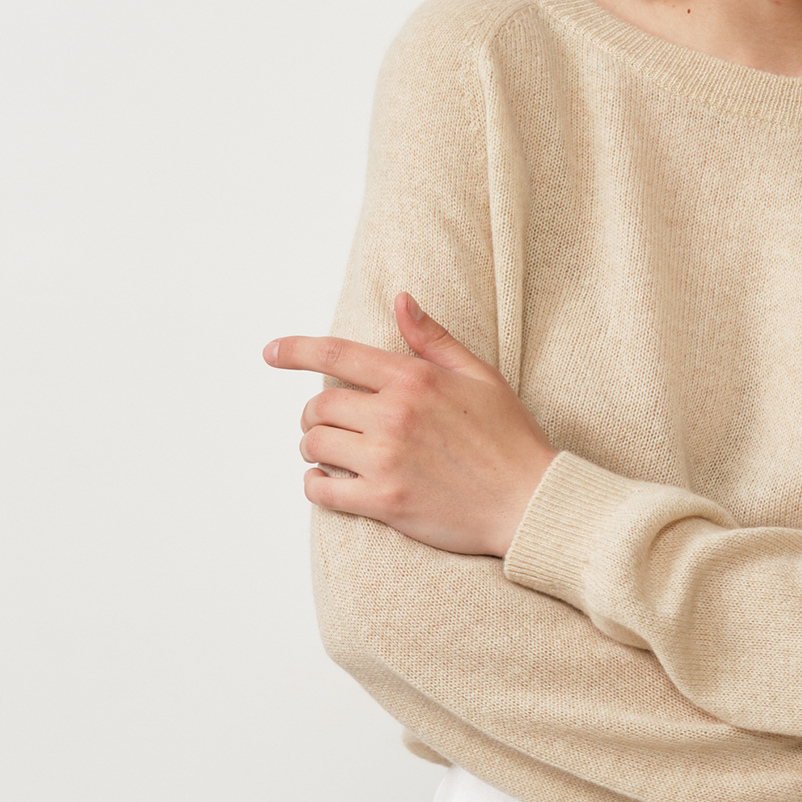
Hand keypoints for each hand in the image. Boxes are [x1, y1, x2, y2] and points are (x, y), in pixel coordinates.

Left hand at [263, 293, 557, 555]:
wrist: (530, 502)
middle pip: (319, 406)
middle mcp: (394, 416)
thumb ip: (433, 339)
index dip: (295, 350)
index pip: (337, 355)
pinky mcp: (385, 501)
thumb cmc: (510, 439)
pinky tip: (325, 481)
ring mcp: (387, 460)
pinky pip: (322, 490)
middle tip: (330, 424)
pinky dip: (314, 485)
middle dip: (316, 414)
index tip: (271, 352)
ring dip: (313, 448)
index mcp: (414, 380)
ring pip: (315, 445)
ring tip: (330, 453)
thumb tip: (400, 299)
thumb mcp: (480, 376)